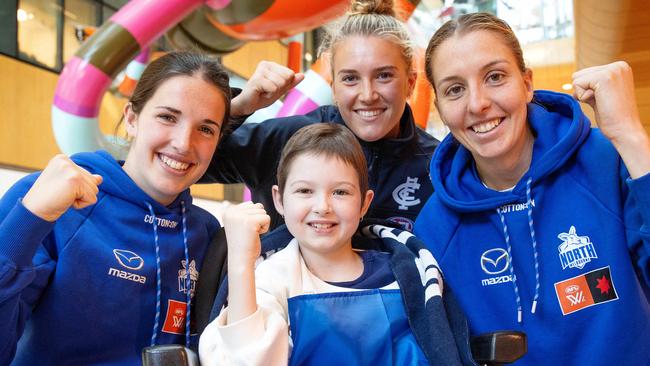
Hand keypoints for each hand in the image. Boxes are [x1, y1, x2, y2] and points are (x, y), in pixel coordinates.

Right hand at [22, 154, 102, 221]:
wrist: (33, 210)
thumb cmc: (48, 198)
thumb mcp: (66, 184)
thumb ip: (83, 179)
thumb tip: (100, 178)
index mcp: (62, 159)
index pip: (86, 175)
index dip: (76, 188)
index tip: (59, 189)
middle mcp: (67, 161)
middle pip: (93, 181)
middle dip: (80, 193)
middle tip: (61, 194)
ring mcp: (71, 170)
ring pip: (94, 190)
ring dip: (80, 198)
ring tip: (63, 197)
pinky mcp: (75, 180)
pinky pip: (92, 199)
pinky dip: (80, 205)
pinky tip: (65, 201)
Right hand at [223, 201, 269, 265]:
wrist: (241, 260)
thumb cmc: (243, 243)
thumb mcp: (240, 224)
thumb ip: (246, 212)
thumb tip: (258, 204)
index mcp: (227, 211)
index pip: (250, 204)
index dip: (252, 217)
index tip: (244, 230)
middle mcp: (231, 211)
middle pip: (257, 206)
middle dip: (258, 219)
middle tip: (249, 232)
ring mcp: (239, 216)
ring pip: (263, 211)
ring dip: (261, 224)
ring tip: (251, 234)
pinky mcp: (249, 221)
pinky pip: (267, 218)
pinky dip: (265, 228)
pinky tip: (255, 235)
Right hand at [230, 61, 304, 116]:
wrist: (248, 105)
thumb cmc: (262, 96)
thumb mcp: (280, 89)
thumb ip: (291, 82)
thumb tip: (303, 75)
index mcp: (272, 65)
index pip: (291, 74)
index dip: (284, 85)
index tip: (272, 87)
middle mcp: (266, 64)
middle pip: (287, 78)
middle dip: (279, 89)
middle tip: (267, 90)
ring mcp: (261, 71)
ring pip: (281, 83)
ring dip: (273, 93)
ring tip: (263, 92)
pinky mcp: (256, 79)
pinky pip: (273, 88)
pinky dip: (268, 95)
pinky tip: (260, 93)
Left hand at [573, 61, 649, 177]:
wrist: (625, 130)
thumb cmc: (613, 116)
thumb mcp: (602, 95)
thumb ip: (591, 86)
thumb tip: (572, 81)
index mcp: (619, 68)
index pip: (586, 74)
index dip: (588, 91)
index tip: (605, 100)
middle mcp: (618, 65)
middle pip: (579, 74)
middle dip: (584, 91)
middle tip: (603, 102)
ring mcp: (612, 70)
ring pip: (577, 79)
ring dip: (584, 94)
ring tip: (602, 102)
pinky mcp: (604, 77)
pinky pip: (577, 84)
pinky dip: (583, 97)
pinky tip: (600, 103)